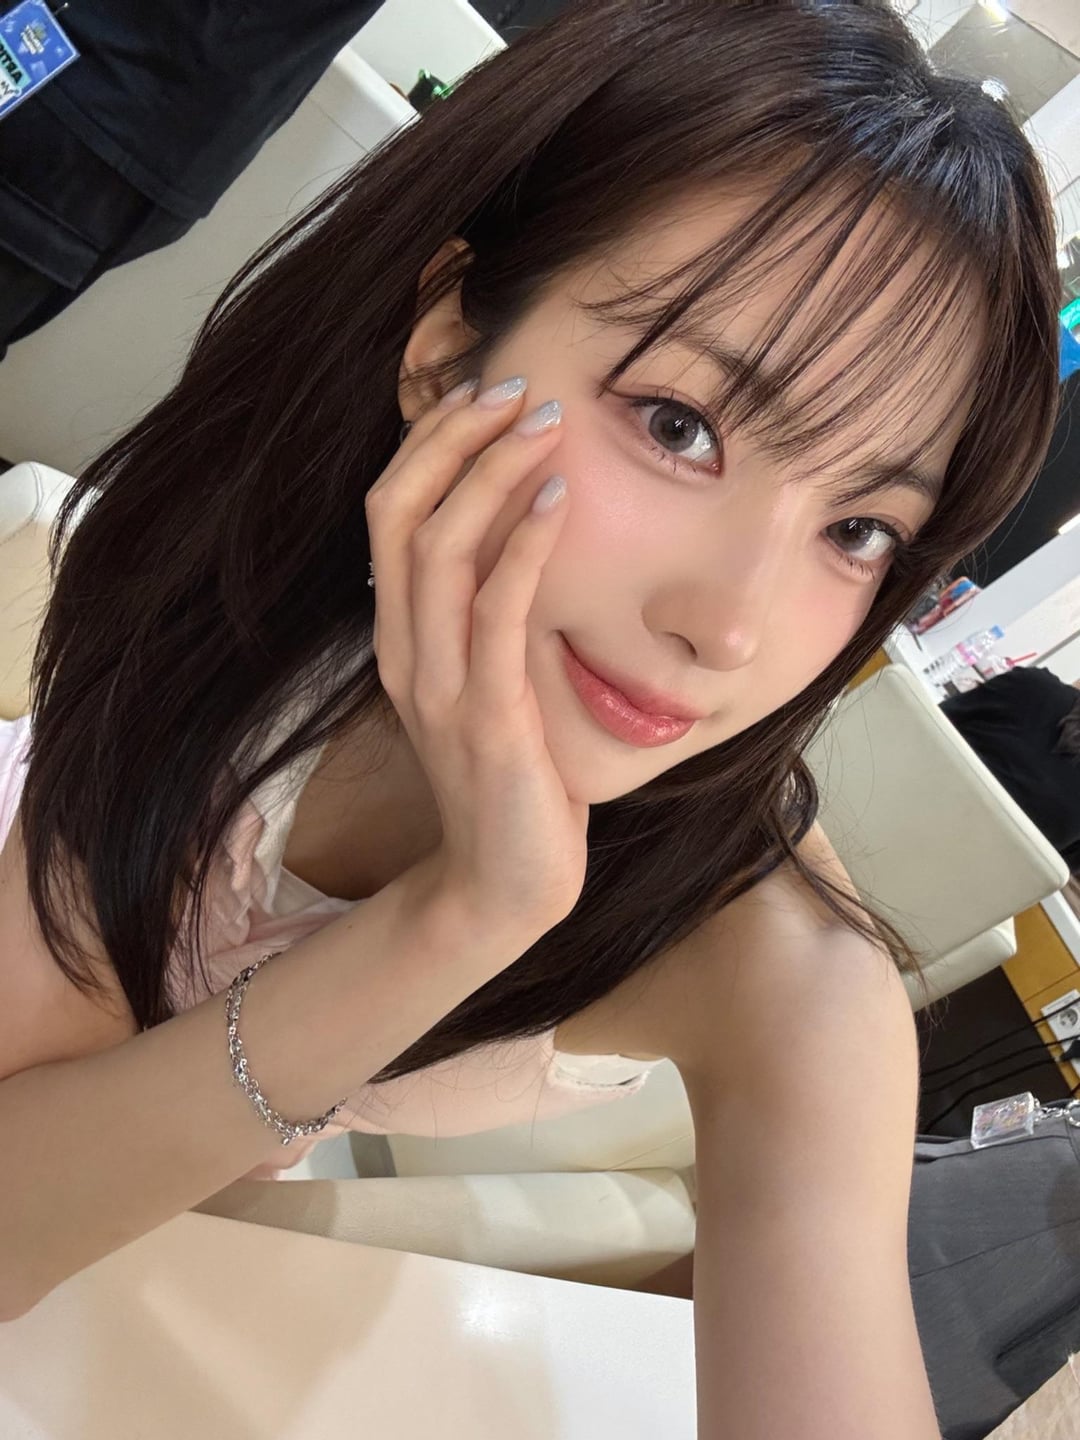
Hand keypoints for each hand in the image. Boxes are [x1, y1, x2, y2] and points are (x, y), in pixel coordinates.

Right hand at [364, 378, 588, 937]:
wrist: (503, 885)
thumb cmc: (512, 778)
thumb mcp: (490, 682)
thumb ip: (493, 614)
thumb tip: (536, 530)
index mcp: (402, 638)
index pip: (391, 514)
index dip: (429, 444)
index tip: (484, 394)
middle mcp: (406, 652)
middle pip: (400, 514)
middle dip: (452, 437)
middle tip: (513, 384)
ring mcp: (440, 686)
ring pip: (441, 550)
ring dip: (491, 474)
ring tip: (543, 423)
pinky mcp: (488, 717)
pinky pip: (498, 614)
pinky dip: (524, 549)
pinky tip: (560, 501)